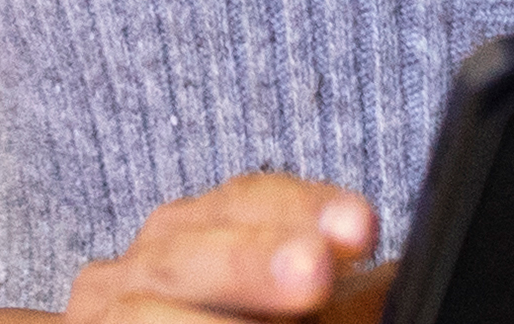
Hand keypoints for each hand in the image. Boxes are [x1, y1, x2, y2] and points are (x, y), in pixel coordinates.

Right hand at [61, 171, 389, 323]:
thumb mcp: (288, 308)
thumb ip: (341, 301)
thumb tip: (409, 285)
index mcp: (200, 232)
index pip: (250, 201)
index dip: (303, 208)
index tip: (362, 226)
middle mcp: (144, 266)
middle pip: (191, 251)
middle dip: (251, 261)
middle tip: (313, 272)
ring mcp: (104, 315)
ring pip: (144, 313)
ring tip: (288, 301)